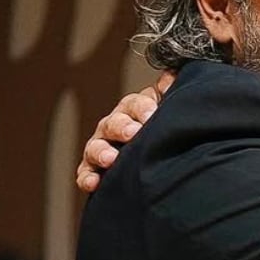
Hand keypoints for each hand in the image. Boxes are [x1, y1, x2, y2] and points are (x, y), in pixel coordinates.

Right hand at [75, 71, 174, 192]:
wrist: (153, 152)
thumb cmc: (160, 124)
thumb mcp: (167, 106)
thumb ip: (169, 91)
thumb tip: (173, 76)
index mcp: (132, 108)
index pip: (136, 103)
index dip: (143, 108)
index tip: (152, 115)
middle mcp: (113, 124)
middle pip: (114, 122)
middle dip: (122, 127)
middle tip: (133, 133)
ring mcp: (101, 146)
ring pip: (96, 146)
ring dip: (102, 152)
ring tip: (111, 158)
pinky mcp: (93, 168)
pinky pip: (86, 172)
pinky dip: (87, 177)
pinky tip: (93, 183)